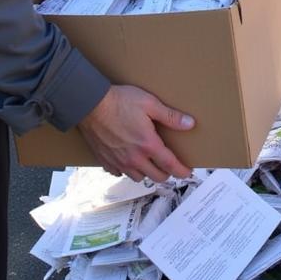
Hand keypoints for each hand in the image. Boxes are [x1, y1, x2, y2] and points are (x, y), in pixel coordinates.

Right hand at [77, 85, 194, 181]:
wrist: (90, 105)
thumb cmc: (120, 101)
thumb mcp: (149, 103)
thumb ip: (170, 116)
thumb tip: (190, 124)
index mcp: (148, 145)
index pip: (170, 165)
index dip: (182, 171)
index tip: (187, 172)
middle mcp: (134, 158)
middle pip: (156, 176)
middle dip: (166, 173)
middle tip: (169, 165)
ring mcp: (119, 162)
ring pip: (138, 177)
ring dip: (147, 172)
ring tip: (149, 162)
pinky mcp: (106, 161)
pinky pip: (120, 173)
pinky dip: (126, 170)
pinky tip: (128, 160)